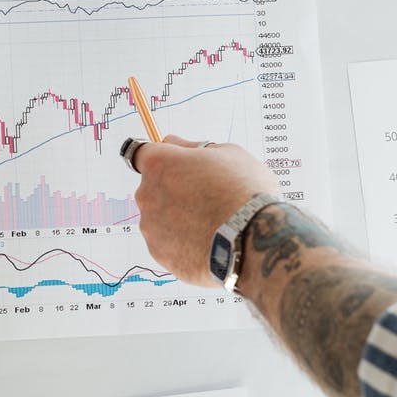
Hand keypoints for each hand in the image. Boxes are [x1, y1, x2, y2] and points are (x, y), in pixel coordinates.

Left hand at [131, 135, 279, 286]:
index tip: (172, 164)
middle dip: (173, 190)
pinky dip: (183, 243)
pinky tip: (208, 241)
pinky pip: (168, 243)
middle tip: (206, 197)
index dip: (160, 158)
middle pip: (153, 187)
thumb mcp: (227, 153)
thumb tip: (173, 142)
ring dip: (179, 218)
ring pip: (160, 218)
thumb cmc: (244, 192)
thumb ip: (192, 147)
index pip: (141, 153)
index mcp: (159, 164)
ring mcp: (151, 227)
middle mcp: (147, 194)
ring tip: (212, 223)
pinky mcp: (160, 254)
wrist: (255, 241)